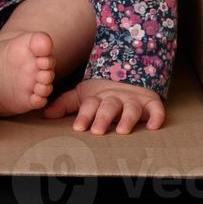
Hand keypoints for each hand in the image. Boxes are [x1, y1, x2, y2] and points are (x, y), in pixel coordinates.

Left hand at [42, 77, 164, 134]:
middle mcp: (116, 99)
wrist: (129, 73)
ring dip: (127, 119)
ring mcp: (134, 100)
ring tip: (123, 130)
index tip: (78, 127)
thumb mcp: (83, 96)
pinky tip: (154, 126)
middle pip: (109, 107)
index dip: (84, 116)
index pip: (89, 106)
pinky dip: (157, 116)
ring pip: (131, 109)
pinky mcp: (150, 102)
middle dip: (103, 118)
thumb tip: (45, 114)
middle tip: (97, 130)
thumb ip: (65, 105)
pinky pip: (156, 109)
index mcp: (98, 98)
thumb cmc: (102, 93)